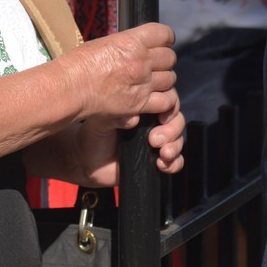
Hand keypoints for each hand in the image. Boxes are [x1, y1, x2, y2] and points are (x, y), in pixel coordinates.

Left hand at [56, 91, 185, 185]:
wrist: (86, 160)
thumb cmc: (94, 134)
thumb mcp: (102, 121)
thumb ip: (116, 116)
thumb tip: (134, 118)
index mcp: (143, 107)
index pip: (167, 101)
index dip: (169, 108)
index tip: (160, 118)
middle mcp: (153, 122)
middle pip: (177, 120)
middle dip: (171, 130)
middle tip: (154, 140)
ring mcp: (157, 142)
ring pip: (179, 139)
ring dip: (175, 146)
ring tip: (163, 154)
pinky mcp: (157, 160)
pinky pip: (176, 161)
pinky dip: (175, 163)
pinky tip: (163, 165)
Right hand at [60, 22, 176, 128]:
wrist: (68, 89)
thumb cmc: (78, 65)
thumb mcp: (104, 43)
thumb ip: (127, 45)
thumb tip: (139, 47)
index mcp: (132, 41)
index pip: (165, 34)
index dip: (166, 39)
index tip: (162, 43)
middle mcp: (141, 61)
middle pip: (169, 57)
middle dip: (164, 61)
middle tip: (154, 66)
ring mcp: (142, 83)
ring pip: (170, 79)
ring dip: (163, 81)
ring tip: (152, 83)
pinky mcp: (139, 104)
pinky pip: (166, 101)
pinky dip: (163, 102)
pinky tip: (154, 100)